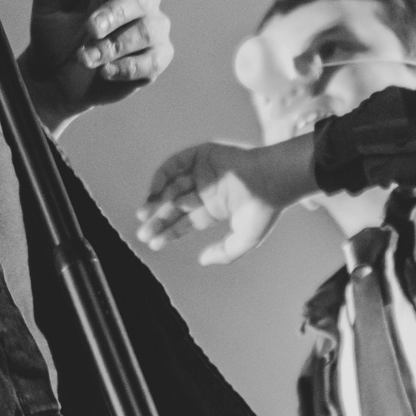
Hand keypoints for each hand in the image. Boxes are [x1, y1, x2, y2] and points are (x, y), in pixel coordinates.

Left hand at [20, 0, 173, 132]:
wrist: (51, 80)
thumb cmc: (52, 35)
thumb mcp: (48, 3)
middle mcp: (138, 2)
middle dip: (118, 12)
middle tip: (91, 28)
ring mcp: (150, 31)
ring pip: (149, 30)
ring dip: (115, 45)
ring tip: (85, 58)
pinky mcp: (154, 60)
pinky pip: (155, 60)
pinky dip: (129, 67)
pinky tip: (105, 71)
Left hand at [135, 135, 318, 265]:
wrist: (273, 181)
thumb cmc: (263, 210)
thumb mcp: (244, 240)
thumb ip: (224, 253)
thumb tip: (202, 261)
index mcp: (215, 208)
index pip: (186, 222)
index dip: (169, 232)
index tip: (154, 243)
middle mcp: (207, 190)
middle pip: (175, 206)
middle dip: (158, 220)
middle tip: (143, 233)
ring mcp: (204, 171)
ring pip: (173, 187)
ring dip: (157, 201)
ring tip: (144, 216)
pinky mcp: (202, 155)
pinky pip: (176, 164)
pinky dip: (163, 176)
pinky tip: (154, 193)